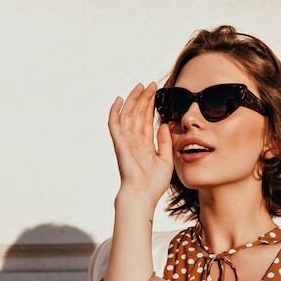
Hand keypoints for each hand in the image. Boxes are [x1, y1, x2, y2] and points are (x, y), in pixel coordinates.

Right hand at [108, 82, 172, 206]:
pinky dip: (115, 111)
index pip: (147, 120)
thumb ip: (165, 142)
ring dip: (134, 100)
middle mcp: (134, 141)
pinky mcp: (119, 143)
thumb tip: (165, 125)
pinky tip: (119, 99)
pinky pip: (114, 124)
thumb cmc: (154, 183)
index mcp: (145, 145)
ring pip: (128, 115)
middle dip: (144, 99)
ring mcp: (126, 141)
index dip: (151, 106)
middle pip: (138, 114)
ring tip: (142, 86)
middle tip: (152, 85)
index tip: (157, 93)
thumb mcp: (166, 159)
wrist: (143, 194)